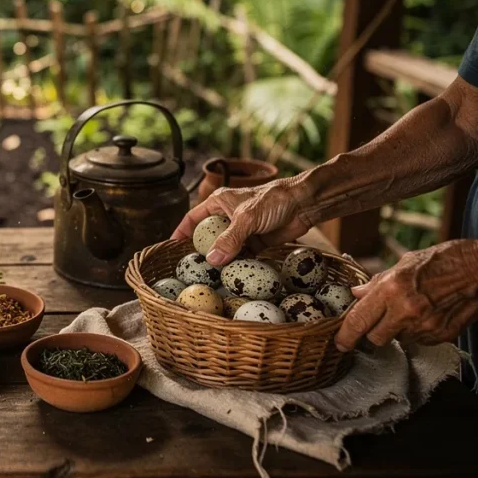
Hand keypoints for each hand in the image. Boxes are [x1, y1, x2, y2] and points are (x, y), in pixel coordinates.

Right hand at [171, 180, 313, 265]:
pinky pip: (241, 257)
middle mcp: (227, 216)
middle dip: (199, 251)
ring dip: (220, 261)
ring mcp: (242, 231)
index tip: (171, 248)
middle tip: (191, 268)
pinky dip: (237, 266)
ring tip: (209, 277)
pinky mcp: (256, 243)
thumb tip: (212, 261)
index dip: (181, 232)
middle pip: (207, 236)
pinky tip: (231, 277)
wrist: (305, 204)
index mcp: (219, 203)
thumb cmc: (274, 200)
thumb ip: (230, 239)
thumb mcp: (248, 218)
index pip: (193, 218)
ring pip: (224, 248)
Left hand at [335, 240, 477, 350]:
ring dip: (399, 330)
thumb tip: (357, 294)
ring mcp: (426, 325)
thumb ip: (378, 282)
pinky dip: (418, 331)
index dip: (345, 335)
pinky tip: (428, 314)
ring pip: (399, 340)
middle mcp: (407, 310)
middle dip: (373, 332)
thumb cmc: (445, 259)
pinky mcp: (443, 335)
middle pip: (376, 338)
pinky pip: (420, 340)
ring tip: (411, 310)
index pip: (359, 320)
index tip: (340, 343)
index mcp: (392, 288)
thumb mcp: (406, 262)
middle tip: (379, 320)